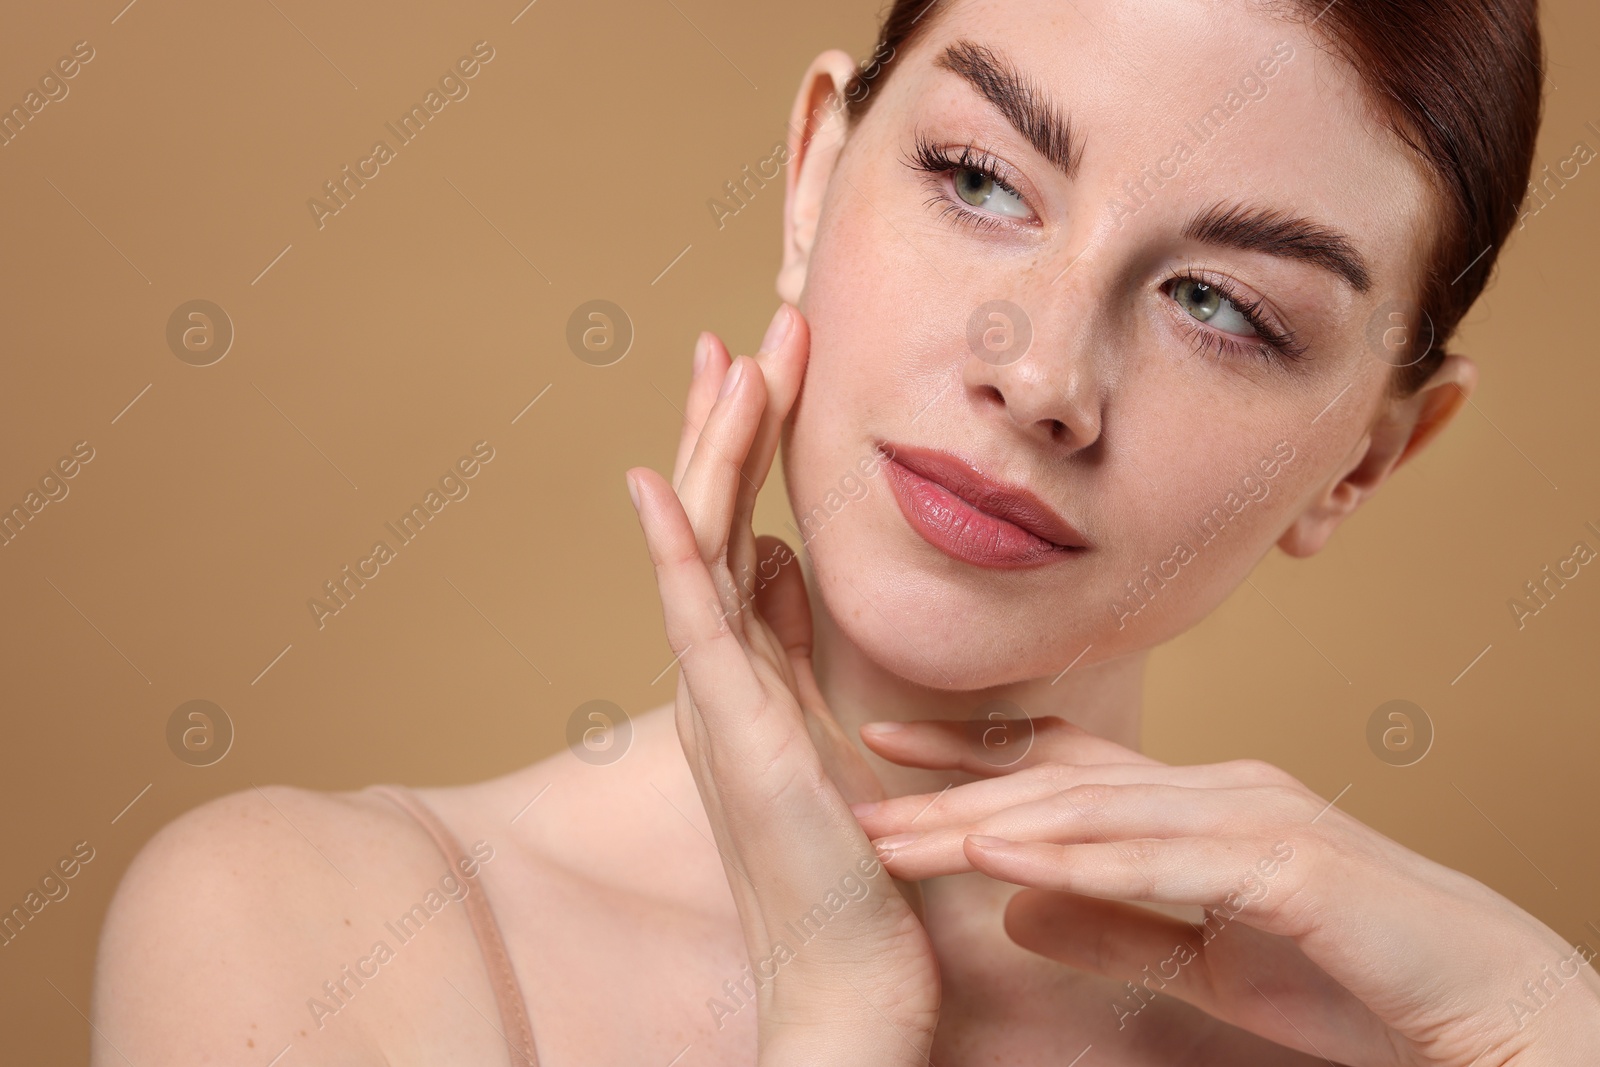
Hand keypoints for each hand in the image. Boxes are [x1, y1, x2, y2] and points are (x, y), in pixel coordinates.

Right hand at [628, 304, 938, 1065]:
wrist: (843, 973)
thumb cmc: (841, 861)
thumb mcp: (817, 720)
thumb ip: (787, 637)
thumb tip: (784, 558)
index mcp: (743, 661)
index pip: (743, 524)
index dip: (752, 442)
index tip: (772, 363)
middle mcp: (717, 667)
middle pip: (720, 516)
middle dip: (737, 419)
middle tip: (759, 327)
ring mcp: (716, 695)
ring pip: (707, 546)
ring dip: (717, 451)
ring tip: (731, 358)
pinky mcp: (731, 730)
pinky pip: (694, 622)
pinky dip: (675, 548)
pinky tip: (658, 482)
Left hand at [850, 716, 1599, 1065]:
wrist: (1482, 1007)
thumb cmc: (1352, 976)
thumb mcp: (1203, 955)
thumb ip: (1112, 922)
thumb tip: (1011, 901)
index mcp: (1193, 808)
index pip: (1062, 770)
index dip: (971, 759)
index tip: (880, 751)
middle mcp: (1214, 791)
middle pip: (1060, 782)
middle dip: (953, 788)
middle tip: (856, 787)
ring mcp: (1251, 815)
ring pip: (1095, 810)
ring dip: (990, 816)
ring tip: (899, 824)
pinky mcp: (1283, 861)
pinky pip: (1160, 857)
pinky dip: (1077, 853)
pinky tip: (1000, 851)